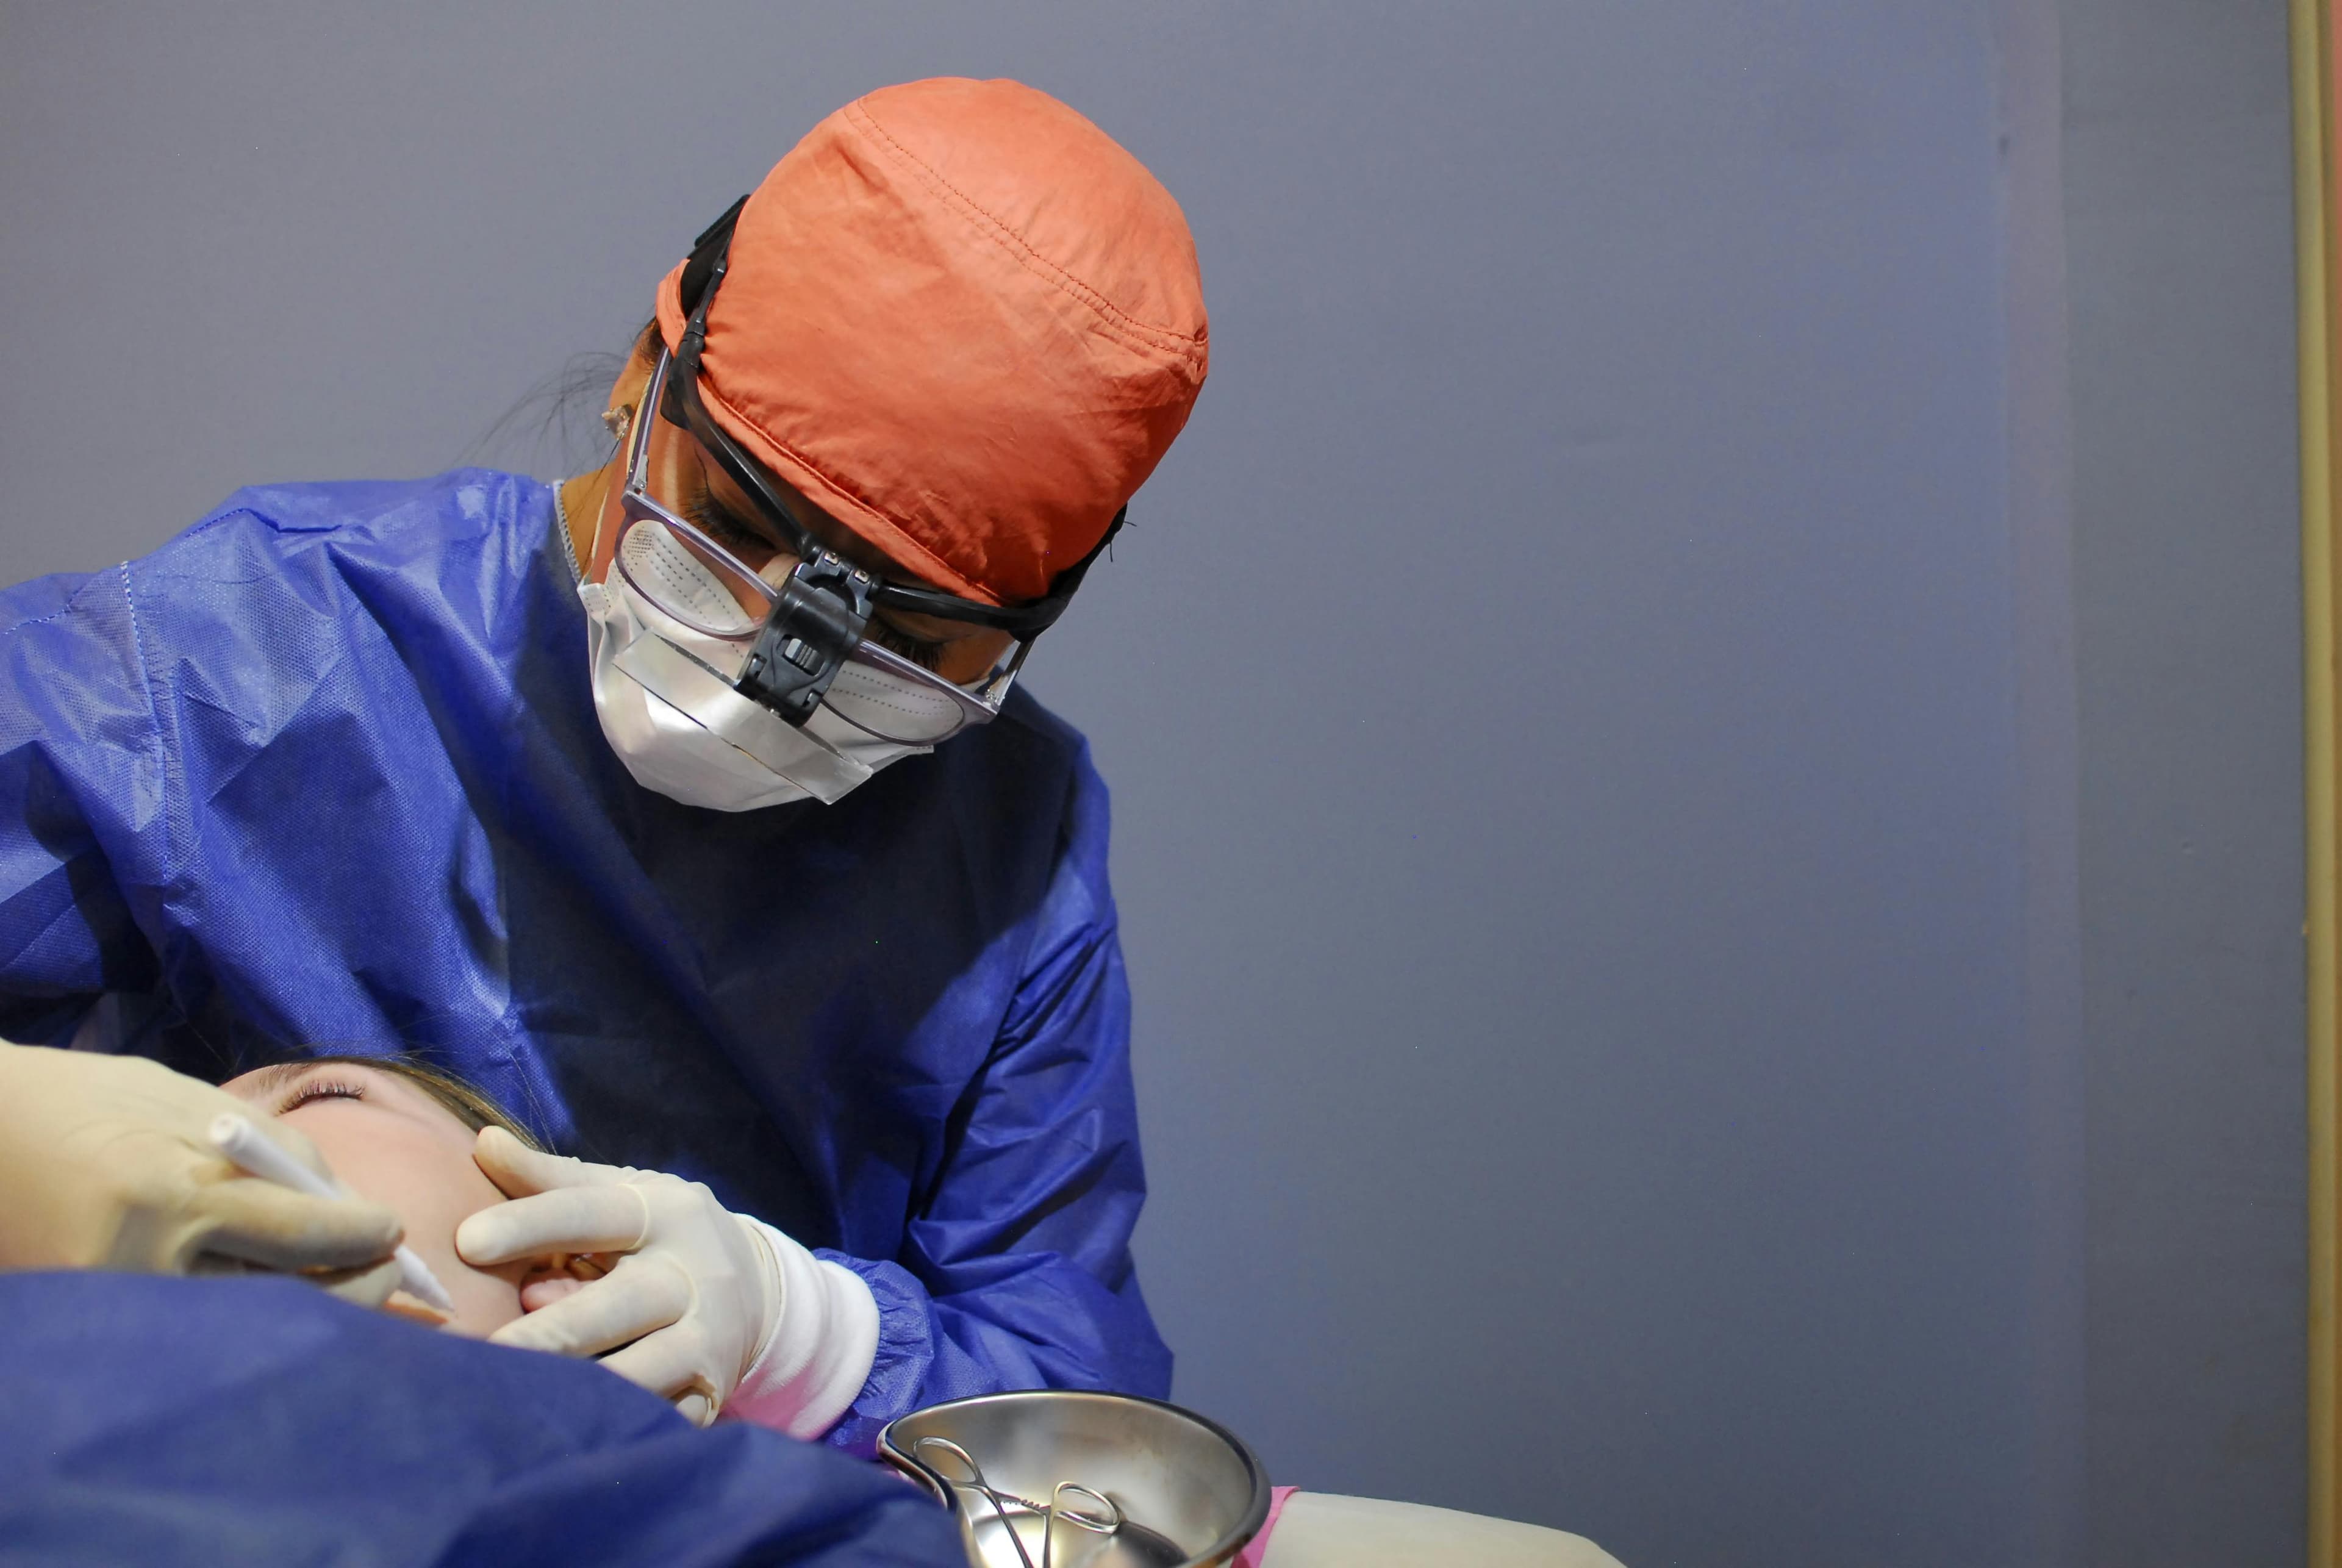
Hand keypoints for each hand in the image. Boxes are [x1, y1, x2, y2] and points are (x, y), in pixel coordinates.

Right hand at [0, 1043, 405, 1303]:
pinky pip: (199, 1322)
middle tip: (392, 1270)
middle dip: (350, 1284)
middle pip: (282, 1293)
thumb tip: (343, 1198)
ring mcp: (120, 1301)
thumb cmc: (82, 1100)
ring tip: (353, 1283)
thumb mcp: (185, 1101)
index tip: (395, 1230)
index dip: (359, 1235)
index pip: (295, 1231)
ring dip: (309, 1303)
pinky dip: (250, 1311)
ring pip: (247, 1318)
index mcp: (169, 1191)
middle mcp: (145, 1261)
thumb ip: (269, 1149)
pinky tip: (283, 1291)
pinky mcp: (104, 1317)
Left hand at [454, 1127, 780, 1426]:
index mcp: (665, 1213)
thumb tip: (484, 1142)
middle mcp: (693, 1275)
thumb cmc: (659, 1237)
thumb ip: (551, 1178)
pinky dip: (620, 1431)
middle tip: (493, 1348)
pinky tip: (568, 1441)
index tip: (467, 1240)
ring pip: (648, 1369)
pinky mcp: (710, 1393)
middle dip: (559, 1331)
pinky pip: (664, 1419)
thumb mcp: (620, 1194)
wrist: (758, 1290)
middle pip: (624, 1303)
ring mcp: (707, 1339)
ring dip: (588, 1388)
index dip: (532, 1224)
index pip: (593, 1213)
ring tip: (521, 1402)